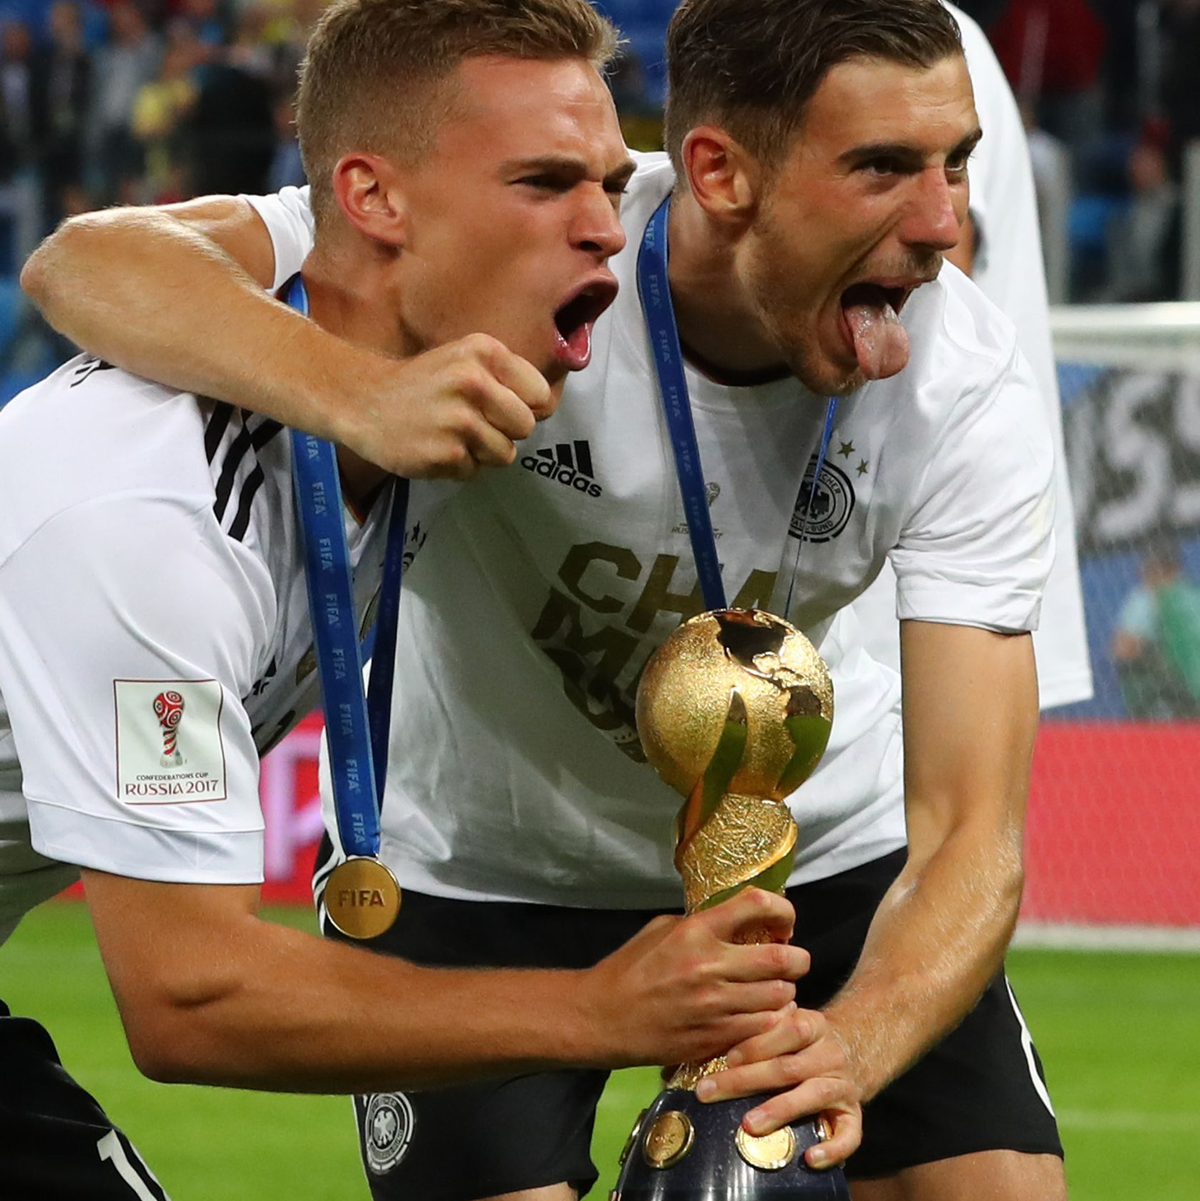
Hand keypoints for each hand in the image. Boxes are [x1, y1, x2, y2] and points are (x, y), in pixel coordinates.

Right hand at [337, 334, 553, 479]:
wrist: (365, 402)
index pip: (539, 394)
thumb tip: (544, 409)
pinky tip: (436, 447)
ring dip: (483, 452)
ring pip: (505, 454)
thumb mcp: (465, 359)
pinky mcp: (446, 454)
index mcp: (484, 352)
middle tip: (476, 424)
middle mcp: (474, 382)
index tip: (502, 406)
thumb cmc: (425, 382)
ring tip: (454, 436)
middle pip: (526, 427)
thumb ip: (506, 377)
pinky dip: (459, 465)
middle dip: (506, 431)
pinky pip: (475, 471)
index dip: (525, 406)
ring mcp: (459, 421)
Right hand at [578, 889, 809, 1069]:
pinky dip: (770, 1020)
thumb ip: (702, 923)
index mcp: (696, 931)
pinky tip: (761, 1015)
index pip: (757, 905)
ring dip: (784, 992)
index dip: (783, 911)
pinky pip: (764, 1028)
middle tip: (792, 961)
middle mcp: (710, 966)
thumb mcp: (662, 930)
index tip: (784, 923)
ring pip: (780, 997)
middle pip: (782, 959)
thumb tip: (740, 921)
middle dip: (797, 959)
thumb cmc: (631, 969)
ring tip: (774, 990)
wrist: (603, 1018)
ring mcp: (715, 1006)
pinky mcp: (716, 1038)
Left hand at [695, 1005, 862, 1168]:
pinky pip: (850, 1134)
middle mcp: (829, 1051)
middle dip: (746, 1080)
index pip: (785, 1027)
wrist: (854, 1048)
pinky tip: (809, 1159)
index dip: (754, 1043)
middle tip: (711, 1092)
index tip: (724, 1057)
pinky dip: (832, 1148)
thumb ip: (740, 1038)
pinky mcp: (854, 1114)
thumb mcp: (776, 1030)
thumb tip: (673, 1066)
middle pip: (787, 1066)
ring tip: (749, 1125)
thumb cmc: (796, 1043)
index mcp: (810, 1023)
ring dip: (779, 1109)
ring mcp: (843, 1083)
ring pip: (813, 1094)